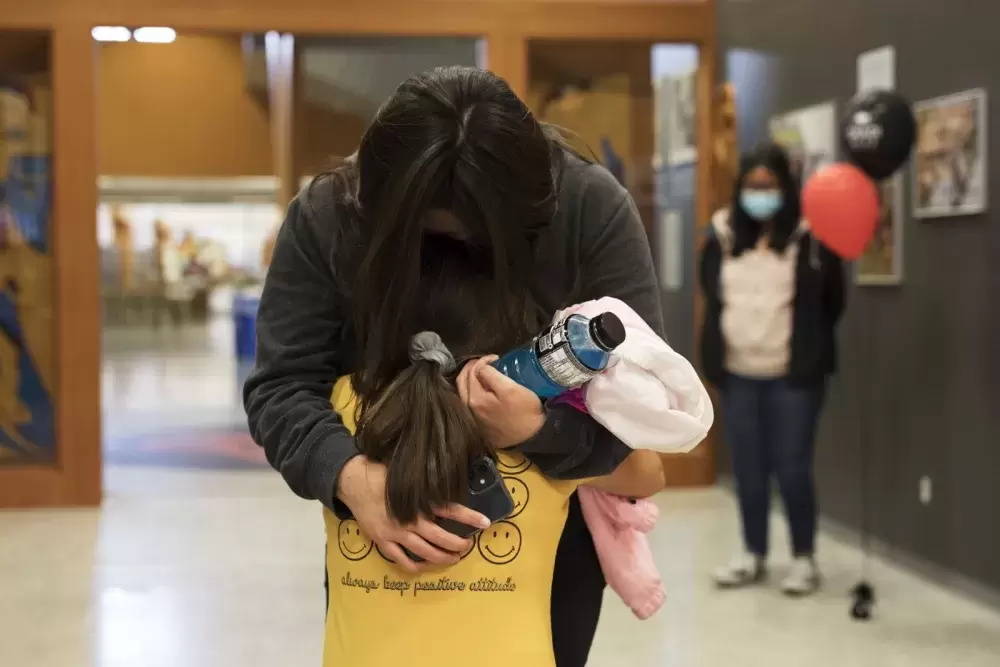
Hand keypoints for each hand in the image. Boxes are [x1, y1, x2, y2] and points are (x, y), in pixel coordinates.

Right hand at [336, 455, 490, 572]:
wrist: (353, 482)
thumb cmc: (382, 474)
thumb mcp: (408, 476)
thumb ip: (427, 486)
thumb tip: (449, 487)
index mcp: (417, 502)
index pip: (450, 510)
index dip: (469, 517)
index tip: (485, 522)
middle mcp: (409, 520)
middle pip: (440, 538)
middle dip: (458, 544)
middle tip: (467, 545)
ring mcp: (395, 534)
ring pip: (424, 552)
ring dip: (442, 557)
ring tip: (454, 557)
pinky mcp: (383, 541)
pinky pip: (401, 559)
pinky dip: (415, 565)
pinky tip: (425, 565)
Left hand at [457, 356, 545, 447]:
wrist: (532, 437)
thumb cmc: (524, 411)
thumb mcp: (510, 388)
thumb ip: (490, 375)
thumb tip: (480, 367)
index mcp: (474, 399)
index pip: (472, 371)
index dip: (483, 360)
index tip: (496, 358)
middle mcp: (468, 409)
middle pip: (462, 381)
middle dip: (473, 367)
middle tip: (487, 361)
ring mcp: (472, 418)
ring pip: (464, 391)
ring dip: (471, 378)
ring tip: (484, 371)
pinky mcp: (478, 423)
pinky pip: (470, 401)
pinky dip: (474, 389)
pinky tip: (484, 386)